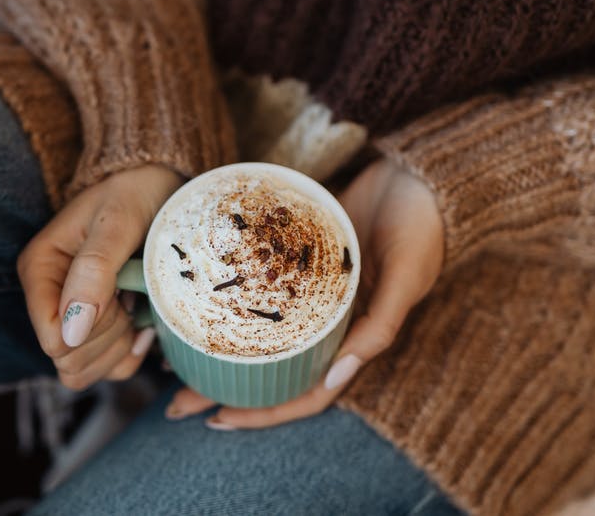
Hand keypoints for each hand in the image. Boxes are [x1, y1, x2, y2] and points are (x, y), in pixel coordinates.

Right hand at [18, 164, 182, 389]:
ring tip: (136, 301)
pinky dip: (132, 351)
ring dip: (121, 344)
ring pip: (87, 371)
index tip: (120, 292)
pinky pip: (108, 368)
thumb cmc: (135, 192)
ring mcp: (70, 316)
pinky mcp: (94, 327)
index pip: (54, 341)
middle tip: (131, 294)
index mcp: (39, 271)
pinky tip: (143, 319)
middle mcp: (48, 298)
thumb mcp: (117, 222)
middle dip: (110, 337)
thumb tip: (70, 333)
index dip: (94, 328)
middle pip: (70, 362)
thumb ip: (94, 271)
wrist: (156, 183)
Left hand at [165, 159, 443, 428]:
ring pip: (257, 335)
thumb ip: (379, 326)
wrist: (419, 174)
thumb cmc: (423, 229)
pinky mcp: (296, 261)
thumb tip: (339, 374)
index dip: (264, 414)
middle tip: (176, 402)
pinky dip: (227, 300)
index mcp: (355, 340)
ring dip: (218, 348)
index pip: (306, 394)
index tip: (219, 420)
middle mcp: (327, 325)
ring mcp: (309, 294)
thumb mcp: (407, 277)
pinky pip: (258, 289)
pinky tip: (192, 300)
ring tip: (171, 356)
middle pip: (271, 371)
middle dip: (225, 390)